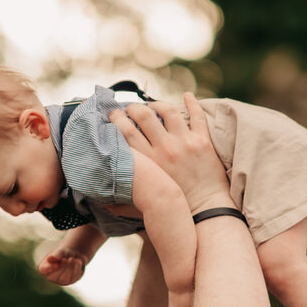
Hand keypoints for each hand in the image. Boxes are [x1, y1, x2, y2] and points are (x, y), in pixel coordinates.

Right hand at [38, 247, 88, 284]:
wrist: (74, 254)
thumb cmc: (63, 253)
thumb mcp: (60, 252)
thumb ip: (55, 256)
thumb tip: (50, 259)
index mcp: (44, 268)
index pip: (44, 270)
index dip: (50, 268)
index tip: (57, 264)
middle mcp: (51, 277)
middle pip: (55, 277)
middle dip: (62, 266)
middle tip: (66, 259)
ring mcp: (61, 281)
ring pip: (65, 279)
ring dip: (70, 267)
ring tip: (72, 258)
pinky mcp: (71, 281)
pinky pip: (74, 277)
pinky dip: (77, 267)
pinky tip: (77, 261)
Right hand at [108, 94, 232, 213]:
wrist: (205, 211)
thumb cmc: (174, 207)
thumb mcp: (143, 199)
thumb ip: (123, 192)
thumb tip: (100, 194)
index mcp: (149, 162)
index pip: (126, 131)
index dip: (116, 118)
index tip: (113, 115)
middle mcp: (165, 148)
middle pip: (143, 115)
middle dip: (133, 107)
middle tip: (131, 109)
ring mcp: (185, 143)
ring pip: (168, 110)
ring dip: (157, 104)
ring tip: (153, 106)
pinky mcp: (203, 142)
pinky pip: (197, 115)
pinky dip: (191, 102)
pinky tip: (187, 96)